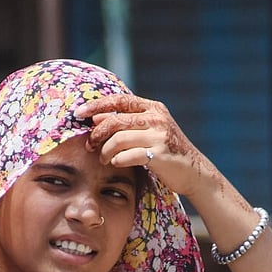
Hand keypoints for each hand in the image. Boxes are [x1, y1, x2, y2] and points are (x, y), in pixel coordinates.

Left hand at [74, 94, 219, 198]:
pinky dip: (117, 161)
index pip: (119, 100)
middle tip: (90, 146)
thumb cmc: (164, 150)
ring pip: (118, 139)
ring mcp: (160, 135)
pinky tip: (117, 164)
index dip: (96, 105)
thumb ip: (124, 122)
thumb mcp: (147, 131)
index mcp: (153, 108)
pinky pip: (127, 156)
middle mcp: (157, 118)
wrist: (193, 170)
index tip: (78, 113)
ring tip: (104, 159)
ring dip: (105, 151)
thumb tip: (95, 117)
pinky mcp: (160, 153)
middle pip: (115, 121)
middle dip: (97, 134)